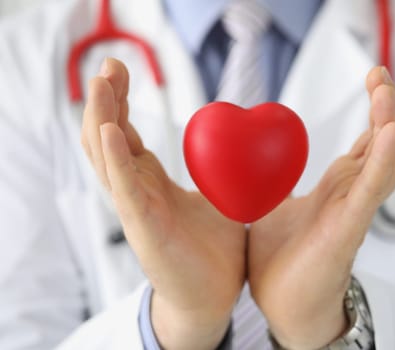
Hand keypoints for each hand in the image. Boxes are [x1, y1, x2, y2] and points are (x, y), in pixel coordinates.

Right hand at [81, 58, 245, 349]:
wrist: (212, 296)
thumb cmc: (212, 250)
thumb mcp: (220, 197)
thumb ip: (223, 170)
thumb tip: (248, 143)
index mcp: (150, 182)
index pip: (126, 133)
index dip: (120, 101)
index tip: (122, 69)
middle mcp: (136, 191)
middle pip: (108, 138)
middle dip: (105, 99)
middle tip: (109, 64)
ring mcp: (135, 209)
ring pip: (107, 157)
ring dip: (102, 117)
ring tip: (101, 83)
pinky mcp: (143, 228)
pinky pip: (124, 188)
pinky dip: (115, 158)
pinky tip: (110, 129)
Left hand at [248, 67, 394, 348]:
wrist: (285, 305)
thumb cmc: (283, 259)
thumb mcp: (274, 206)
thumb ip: (275, 181)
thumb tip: (253, 159)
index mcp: (339, 187)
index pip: (369, 140)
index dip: (376, 109)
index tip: (372, 76)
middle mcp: (354, 193)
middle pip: (386, 142)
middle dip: (388, 105)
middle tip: (379, 73)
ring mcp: (356, 209)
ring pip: (387, 159)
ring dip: (390, 122)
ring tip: (386, 90)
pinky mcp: (350, 227)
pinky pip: (373, 189)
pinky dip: (383, 159)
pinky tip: (390, 131)